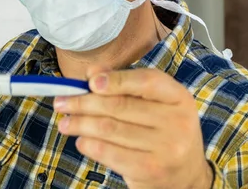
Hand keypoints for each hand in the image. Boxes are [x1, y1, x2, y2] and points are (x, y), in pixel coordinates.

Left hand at [54, 68, 212, 188]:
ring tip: (64, 123)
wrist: (186, 175)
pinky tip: (81, 140)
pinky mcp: (150, 171)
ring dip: (80, 124)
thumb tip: (92, 72)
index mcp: (178, 98)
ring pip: (110, 129)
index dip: (116, 79)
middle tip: (61, 102)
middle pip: (120, 106)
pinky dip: (90, 145)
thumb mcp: (153, 103)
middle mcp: (177, 122)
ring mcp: (166, 149)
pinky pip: (110, 153)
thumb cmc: (162, 130)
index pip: (146, 81)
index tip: (90, 82)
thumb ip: (124, 82)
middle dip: (83, 102)